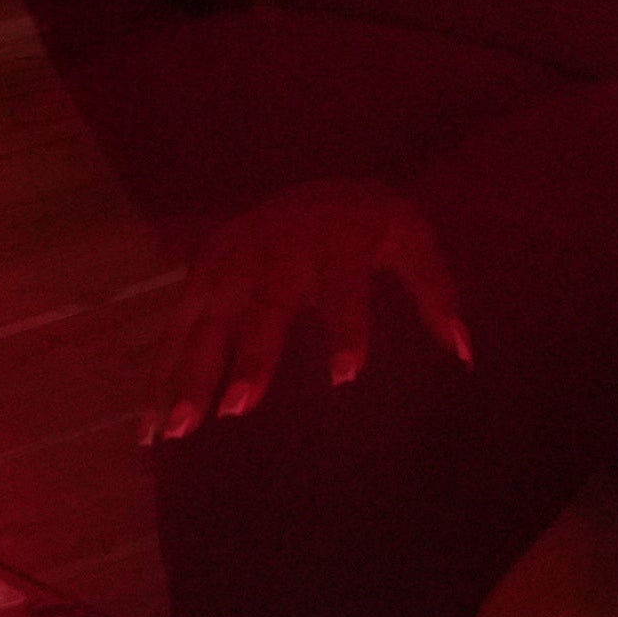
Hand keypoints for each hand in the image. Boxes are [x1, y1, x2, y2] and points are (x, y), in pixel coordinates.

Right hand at [142, 181, 468, 444]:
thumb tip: (466, 353)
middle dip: (249, 358)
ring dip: (188, 376)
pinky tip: (151, 428)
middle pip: (262, 306)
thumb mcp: (414, 242)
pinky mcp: (201, 270)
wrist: (319, 184)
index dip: (346, 327)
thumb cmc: (372, 224)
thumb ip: (436, 294)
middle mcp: (278, 246)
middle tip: (236, 409)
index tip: (347, 376)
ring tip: (179, 432)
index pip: (346, 285)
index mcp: (339, 236)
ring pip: (207, 321)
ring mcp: (232, 257)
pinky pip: (176, 328)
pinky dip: (160, 376)